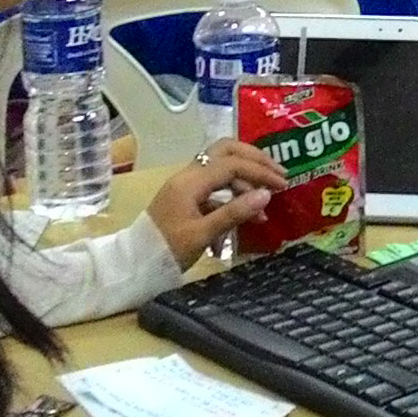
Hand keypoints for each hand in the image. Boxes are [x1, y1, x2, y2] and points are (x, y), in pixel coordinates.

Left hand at [143, 143, 281, 266]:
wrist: (135, 265)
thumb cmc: (167, 251)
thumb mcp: (203, 234)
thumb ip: (234, 213)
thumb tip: (266, 194)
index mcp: (190, 182)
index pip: (232, 164)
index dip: (260, 171)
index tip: (282, 184)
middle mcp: (188, 176)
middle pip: (226, 151)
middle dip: (254, 160)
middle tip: (278, 174)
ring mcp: (186, 186)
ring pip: (221, 168)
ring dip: (246, 181)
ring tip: (265, 205)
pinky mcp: (187, 198)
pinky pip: (216, 188)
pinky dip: (234, 195)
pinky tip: (247, 216)